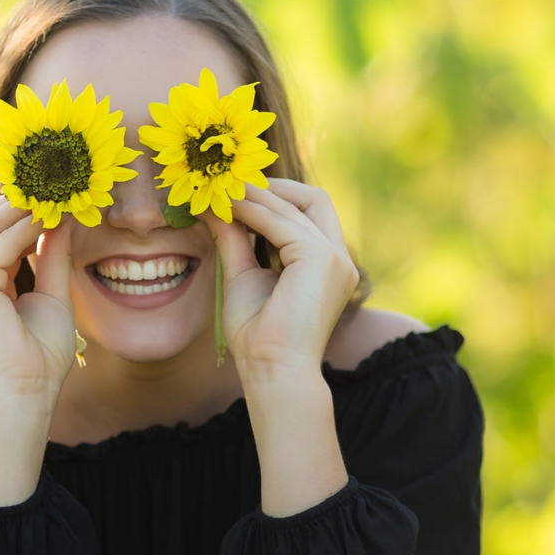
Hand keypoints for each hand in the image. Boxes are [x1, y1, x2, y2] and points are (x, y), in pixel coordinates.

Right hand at [0, 185, 77, 424]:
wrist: (23, 395)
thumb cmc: (38, 358)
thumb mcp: (53, 296)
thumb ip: (53, 257)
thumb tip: (63, 219)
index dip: (19, 212)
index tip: (51, 193)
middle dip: (15, 201)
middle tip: (51, 181)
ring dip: (18, 208)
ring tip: (51, 192)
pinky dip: (21, 228)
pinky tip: (45, 216)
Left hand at [208, 179, 359, 379]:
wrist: (270, 369)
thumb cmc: (257, 334)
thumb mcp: (242, 274)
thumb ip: (235, 238)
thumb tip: (215, 206)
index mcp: (326, 263)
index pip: (307, 212)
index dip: (271, 197)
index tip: (231, 192)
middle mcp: (339, 258)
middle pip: (313, 198)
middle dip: (272, 187)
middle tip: (230, 185)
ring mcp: (335, 257)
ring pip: (297, 205)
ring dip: (255, 195)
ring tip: (219, 193)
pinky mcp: (321, 259)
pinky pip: (283, 222)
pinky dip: (253, 211)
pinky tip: (227, 209)